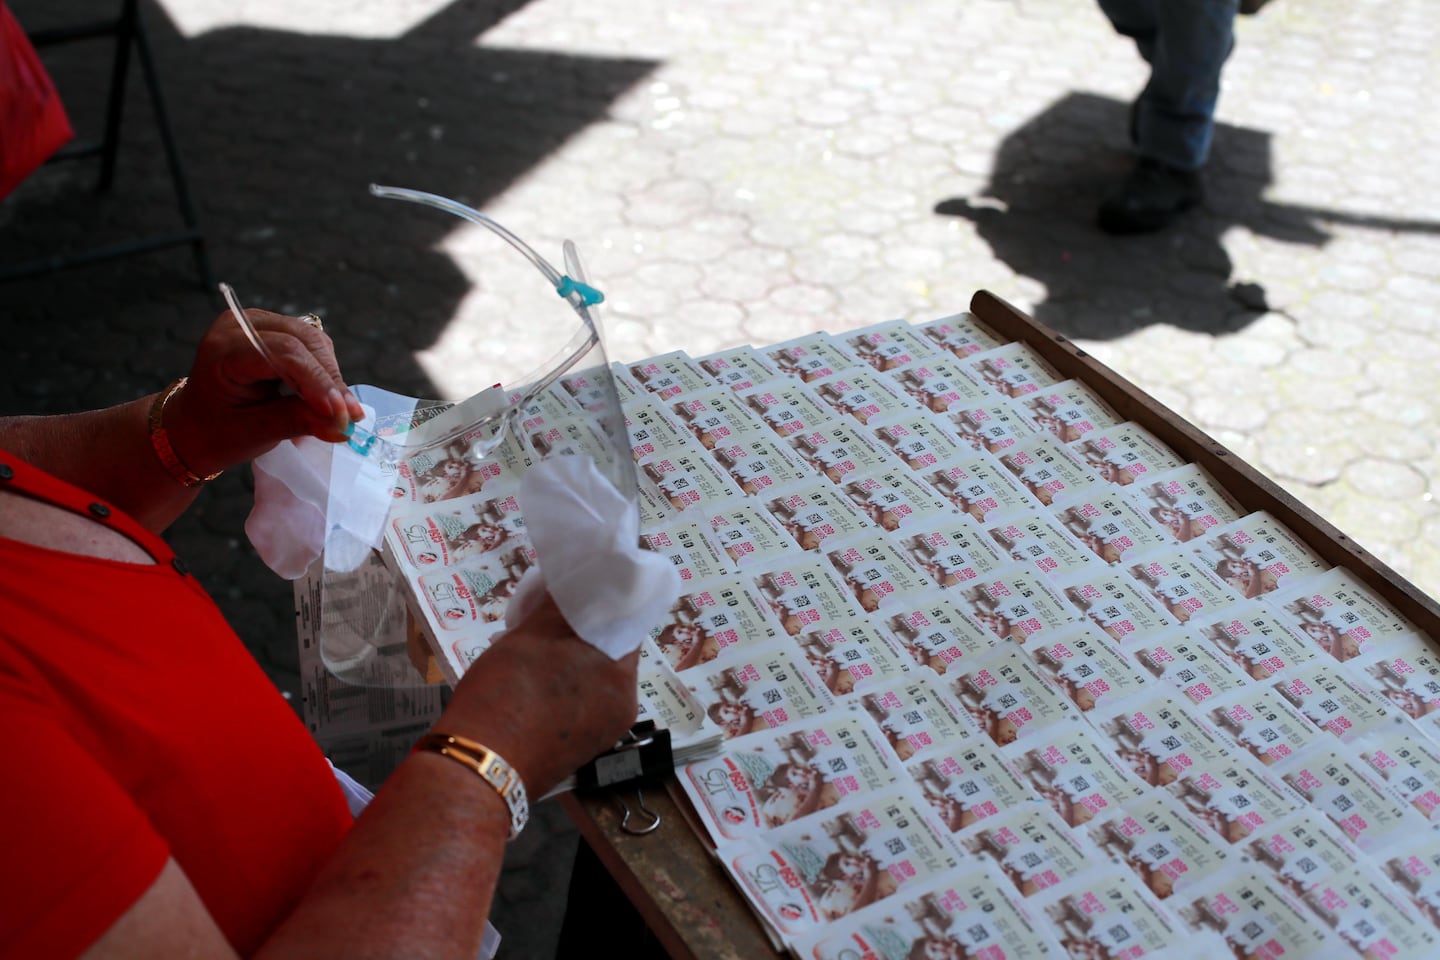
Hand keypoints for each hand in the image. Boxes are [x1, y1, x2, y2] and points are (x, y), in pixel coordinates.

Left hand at [165, 308, 366, 475]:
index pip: (282, 354)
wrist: (195, 425)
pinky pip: (311, 344)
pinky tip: (329, 397)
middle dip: (330, 379)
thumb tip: (342, 427)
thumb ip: (298, 422)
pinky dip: (325, 371)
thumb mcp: (254, 432)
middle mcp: (239, 325)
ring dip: (331, 375)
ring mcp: (257, 323)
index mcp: (222, 350)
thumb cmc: (217, 431)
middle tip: (351, 416)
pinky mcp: (274, 329)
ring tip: (342, 411)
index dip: (316, 382)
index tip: (341, 414)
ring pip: (312, 340)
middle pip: (302, 341)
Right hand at [436, 595, 639, 797]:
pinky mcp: (581, 750)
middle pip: (611, 654)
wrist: (477, 768)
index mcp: (622, 676)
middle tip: (549, 619)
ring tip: (535, 652)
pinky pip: (582, 707)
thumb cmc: (506, 694)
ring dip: (573, 662)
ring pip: (595, 681)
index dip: (604, 603)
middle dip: (584, 633)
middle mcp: (624, 707)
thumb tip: (572, 582)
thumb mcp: (530, 636)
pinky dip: (566, 690)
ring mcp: (604, 733)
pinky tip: (534, 683)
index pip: (626, 624)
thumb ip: (560, 606)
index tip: (579, 591)